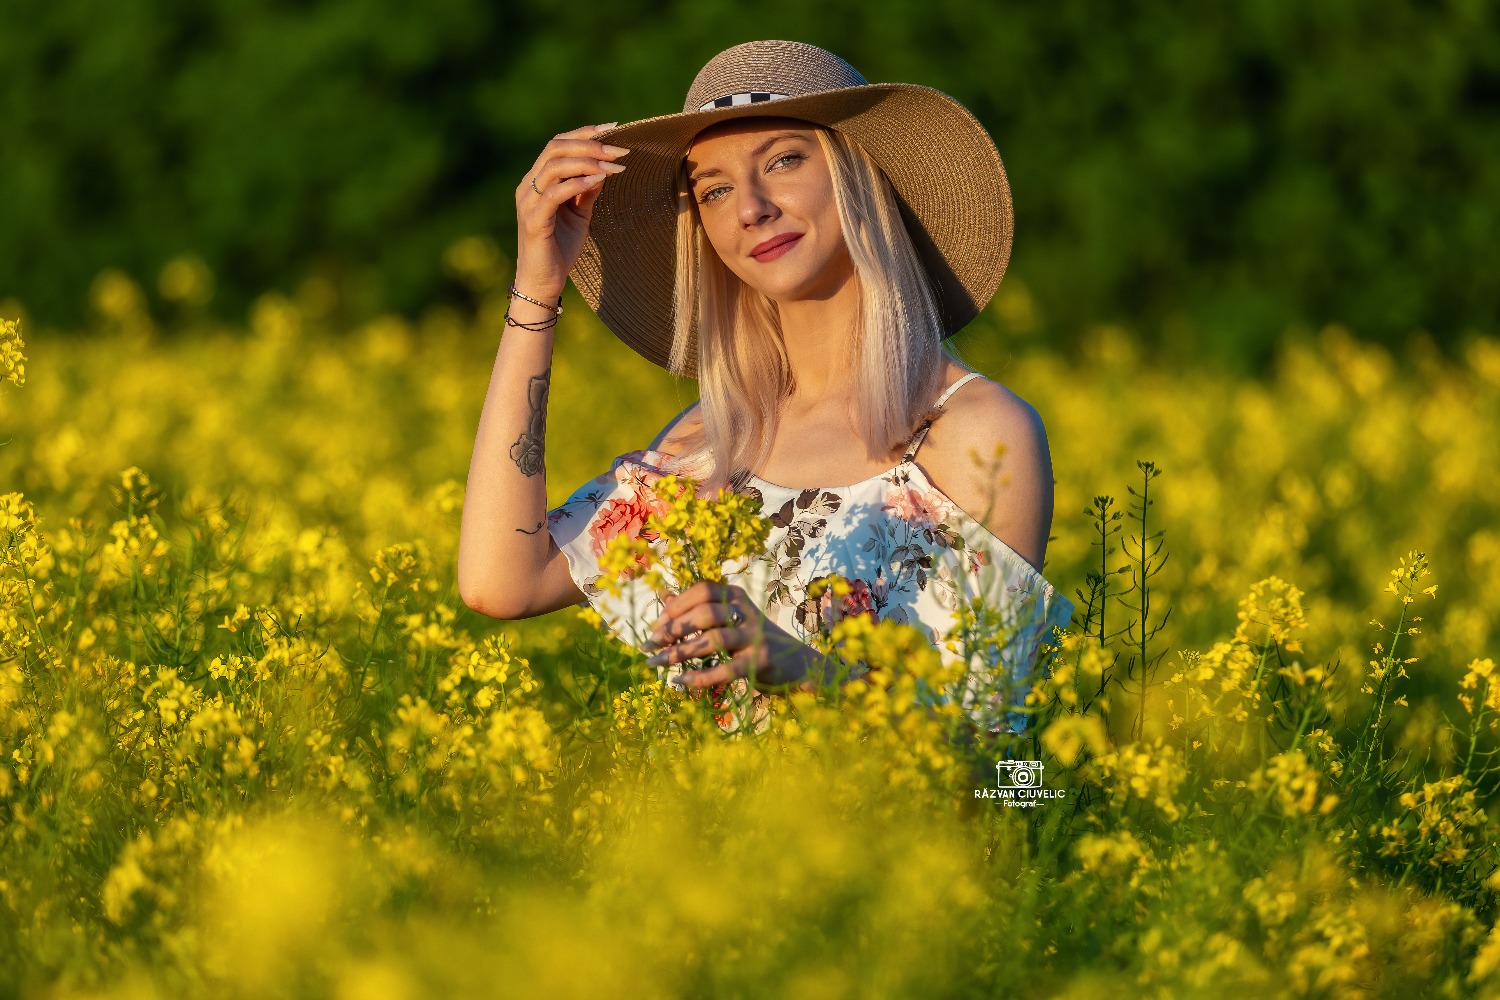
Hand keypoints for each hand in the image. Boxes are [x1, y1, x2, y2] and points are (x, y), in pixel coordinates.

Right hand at [513, 123, 629, 296]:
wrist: (543, 283)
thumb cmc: (560, 250)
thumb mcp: (580, 214)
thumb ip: (588, 190)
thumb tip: (605, 167)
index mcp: (536, 182)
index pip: (557, 144)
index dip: (584, 132)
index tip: (614, 127)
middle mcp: (527, 187)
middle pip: (555, 148)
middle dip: (589, 145)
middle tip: (618, 150)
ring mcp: (528, 203)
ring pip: (554, 167)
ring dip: (588, 162)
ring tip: (614, 165)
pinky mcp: (534, 221)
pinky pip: (555, 194)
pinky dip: (578, 183)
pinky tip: (599, 180)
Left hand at [642, 581, 838, 691]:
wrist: (797, 665)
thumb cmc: (754, 640)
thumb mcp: (729, 618)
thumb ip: (698, 608)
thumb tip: (662, 595)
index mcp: (737, 596)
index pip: (703, 590)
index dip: (676, 606)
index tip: (655, 625)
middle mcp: (747, 612)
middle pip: (705, 613)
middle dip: (673, 630)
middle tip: (649, 646)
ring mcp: (755, 636)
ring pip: (713, 640)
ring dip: (679, 653)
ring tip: (656, 664)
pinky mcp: (760, 662)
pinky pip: (726, 669)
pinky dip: (700, 677)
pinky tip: (680, 681)